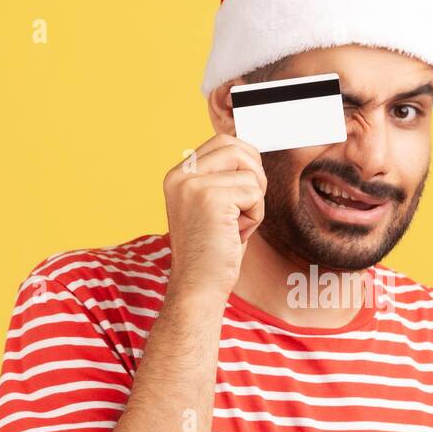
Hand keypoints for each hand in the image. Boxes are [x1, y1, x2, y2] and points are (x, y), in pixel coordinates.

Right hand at [162, 133, 266, 302]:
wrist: (198, 288)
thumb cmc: (212, 253)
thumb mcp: (214, 207)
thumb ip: (224, 178)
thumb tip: (251, 150)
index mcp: (177, 175)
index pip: (222, 142)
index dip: (246, 161)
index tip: (245, 193)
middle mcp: (180, 175)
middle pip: (237, 147)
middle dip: (254, 176)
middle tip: (246, 208)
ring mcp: (193, 185)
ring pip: (250, 172)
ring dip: (254, 201)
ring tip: (235, 225)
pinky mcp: (210, 198)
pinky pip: (254, 193)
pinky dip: (255, 217)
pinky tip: (235, 235)